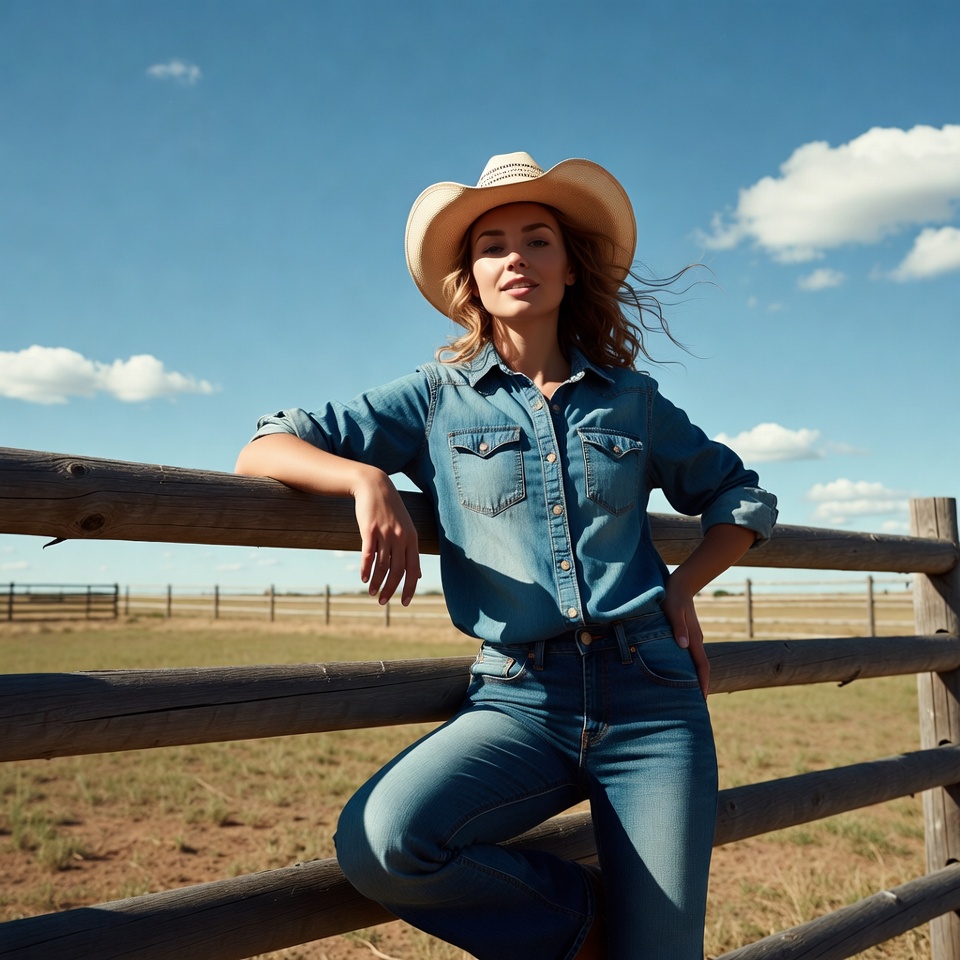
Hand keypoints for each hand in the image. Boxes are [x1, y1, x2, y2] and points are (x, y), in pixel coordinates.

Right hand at [352, 469, 420, 605]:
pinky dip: (366, 569)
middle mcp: (400, 538)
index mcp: (412, 539)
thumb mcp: (406, 529)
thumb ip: (411, 552)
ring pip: (382, 565)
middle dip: (390, 589)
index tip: (404, 603)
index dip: (409, 588)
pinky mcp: (369, 530)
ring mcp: (385, 534)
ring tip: (372, 592)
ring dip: (376, 582)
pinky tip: (364, 579)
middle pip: (397, 571)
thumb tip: (417, 575)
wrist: (374, 486)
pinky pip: (368, 555)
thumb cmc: (390, 510)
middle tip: (383, 602)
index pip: (413, 569)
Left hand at [661, 577, 709, 698]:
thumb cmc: (673, 597)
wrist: (681, 583)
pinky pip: (691, 654)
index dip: (703, 682)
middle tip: (696, 703)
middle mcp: (696, 640)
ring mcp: (693, 636)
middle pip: (701, 667)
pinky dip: (689, 665)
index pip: (702, 665)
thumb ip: (678, 627)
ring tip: (689, 691)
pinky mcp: (688, 633)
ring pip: (696, 660)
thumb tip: (683, 646)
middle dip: (701, 685)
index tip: (702, 699)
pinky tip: (682, 669)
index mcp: (693, 638)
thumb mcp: (673, 611)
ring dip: (695, 676)